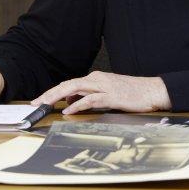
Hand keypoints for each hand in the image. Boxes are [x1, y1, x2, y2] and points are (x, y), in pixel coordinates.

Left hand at [31, 71, 171, 113]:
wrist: (153, 91)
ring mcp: (104, 87)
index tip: (40, 100)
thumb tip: (71, 103)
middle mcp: (97, 79)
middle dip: (50, 93)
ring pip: (75, 89)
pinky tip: (68, 110)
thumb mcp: (107, 94)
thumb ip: (89, 96)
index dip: (53, 92)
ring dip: (57, 96)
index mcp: (96, 78)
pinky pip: (90, 99)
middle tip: (35, 103)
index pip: (69, 84)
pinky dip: (78, 105)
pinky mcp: (111, 96)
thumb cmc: (132, 93)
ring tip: (45, 104)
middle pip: (68, 85)